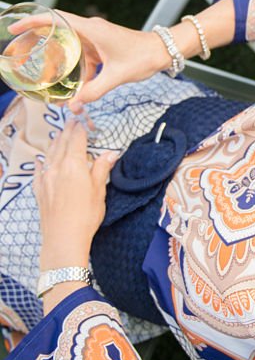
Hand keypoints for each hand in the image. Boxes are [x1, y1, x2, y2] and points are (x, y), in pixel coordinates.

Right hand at [9, 11, 170, 109]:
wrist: (164, 51)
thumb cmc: (144, 56)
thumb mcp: (117, 76)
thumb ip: (94, 90)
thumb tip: (75, 104)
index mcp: (92, 30)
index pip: (56, 19)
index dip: (34, 22)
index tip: (17, 28)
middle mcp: (92, 30)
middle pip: (58, 30)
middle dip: (40, 40)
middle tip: (22, 50)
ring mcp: (97, 37)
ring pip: (70, 44)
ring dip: (59, 57)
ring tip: (43, 71)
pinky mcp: (103, 46)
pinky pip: (83, 54)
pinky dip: (76, 66)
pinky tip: (74, 84)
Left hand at [34, 121, 118, 271]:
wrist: (63, 239)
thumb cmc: (85, 216)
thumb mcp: (99, 191)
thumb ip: (102, 169)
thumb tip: (110, 153)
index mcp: (74, 165)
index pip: (77, 139)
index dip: (81, 128)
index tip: (83, 120)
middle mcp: (57, 167)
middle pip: (62, 143)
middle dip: (68, 131)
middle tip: (73, 122)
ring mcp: (46, 178)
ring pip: (50, 154)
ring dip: (56, 143)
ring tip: (60, 136)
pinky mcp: (39, 190)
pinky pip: (38, 170)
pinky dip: (41, 161)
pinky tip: (41, 159)